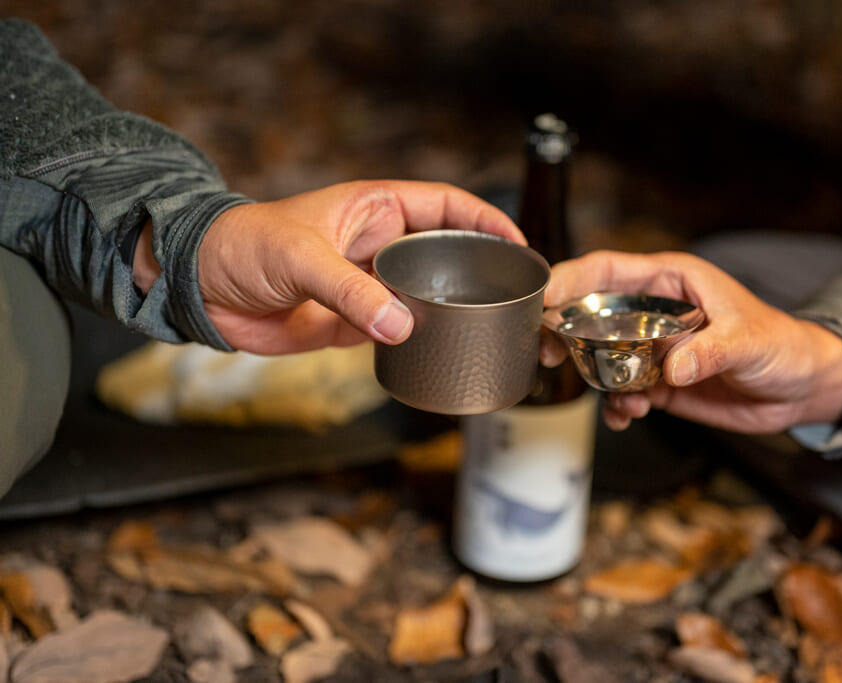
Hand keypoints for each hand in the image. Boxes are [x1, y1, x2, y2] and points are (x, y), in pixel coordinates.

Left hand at [136, 180, 522, 353]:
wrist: (199, 289)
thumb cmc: (242, 246)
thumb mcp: (300, 259)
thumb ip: (350, 292)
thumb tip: (401, 326)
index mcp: (373, 209)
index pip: (445, 205)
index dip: (484, 219)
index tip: (516, 243)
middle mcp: (379, 245)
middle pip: (447, 252)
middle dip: (481, 269)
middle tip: (515, 294)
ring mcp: (370, 285)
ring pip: (428, 294)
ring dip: (455, 309)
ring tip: (493, 326)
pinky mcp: (356, 322)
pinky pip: (401, 329)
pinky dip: (424, 339)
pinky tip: (447, 350)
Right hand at [542, 250, 841, 432]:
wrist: (801, 388)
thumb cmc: (782, 345)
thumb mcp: (750, 341)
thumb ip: (711, 350)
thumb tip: (673, 368)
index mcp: (671, 282)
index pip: (607, 270)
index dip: (570, 279)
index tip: (542, 298)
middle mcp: (653, 311)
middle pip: (590, 312)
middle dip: (564, 332)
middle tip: (547, 354)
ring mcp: (652, 348)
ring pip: (600, 355)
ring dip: (591, 377)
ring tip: (611, 399)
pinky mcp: (658, 381)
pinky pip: (621, 391)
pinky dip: (616, 406)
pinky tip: (627, 416)